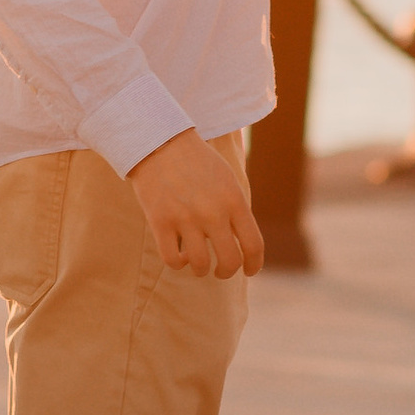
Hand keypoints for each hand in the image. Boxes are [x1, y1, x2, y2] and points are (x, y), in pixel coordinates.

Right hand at [129, 129, 262, 277]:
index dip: (254, 264)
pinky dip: (178, 264)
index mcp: (234, 201)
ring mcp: (186, 218)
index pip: (254, 245)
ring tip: (198, 264)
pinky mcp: (160, 221)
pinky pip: (172, 260)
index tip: (249, 270)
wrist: (160, 142)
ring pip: (200, 265)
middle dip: (227, 272)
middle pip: (230, 261)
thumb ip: (237, 210)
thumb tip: (244, 243)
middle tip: (221, 271)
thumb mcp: (227, 180)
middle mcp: (213, 212)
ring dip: (201, 270)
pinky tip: (180, 256)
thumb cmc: (197, 162)